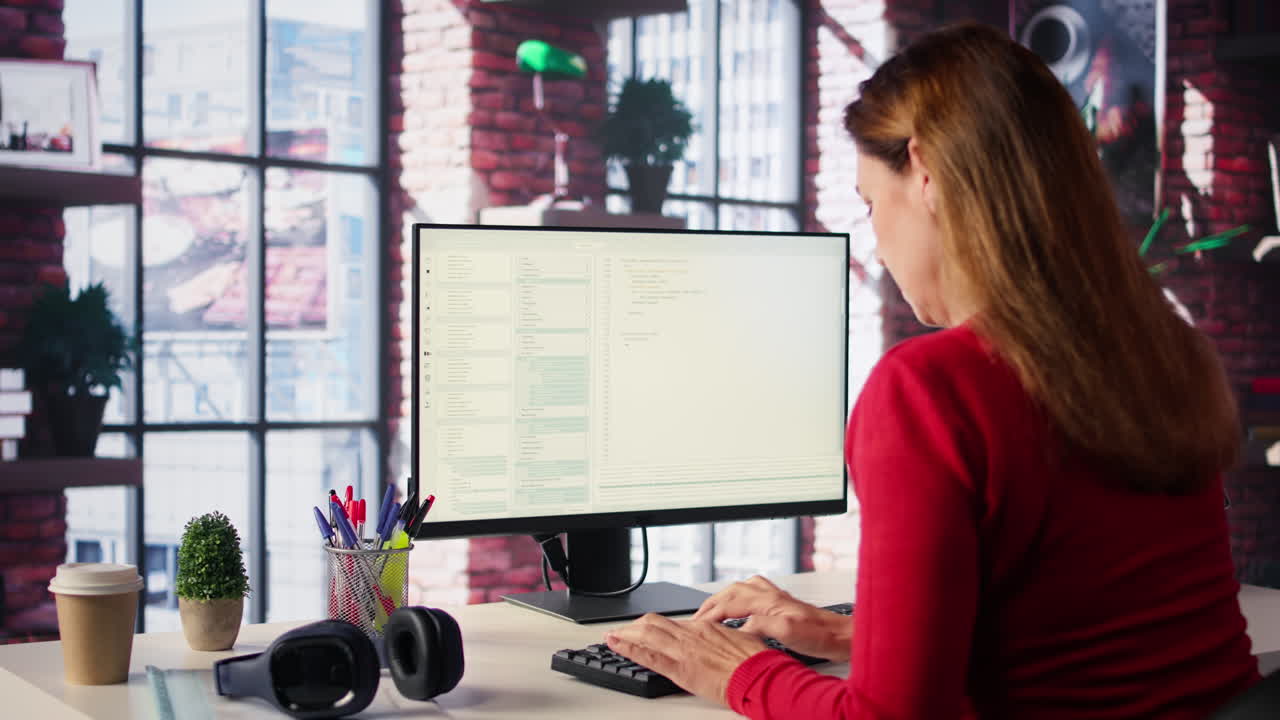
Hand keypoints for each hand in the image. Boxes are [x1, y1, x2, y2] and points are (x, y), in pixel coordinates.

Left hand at [604, 613, 768, 703]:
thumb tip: (723, 638)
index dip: (654, 625)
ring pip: (645, 635)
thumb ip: (724, 637)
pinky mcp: (680, 669)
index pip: (671, 622)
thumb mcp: (740, 640)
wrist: (761, 676)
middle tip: (622, 631)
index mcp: (705, 627)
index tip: (644, 627)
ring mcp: (683, 651)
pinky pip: (648, 656)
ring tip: (612, 636)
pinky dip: (628, 649)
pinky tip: (617, 645)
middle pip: (653, 624)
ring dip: (625, 635)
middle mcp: (691, 634)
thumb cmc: (756, 661)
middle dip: (634, 627)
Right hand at [693, 575, 851, 661]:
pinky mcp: (783, 603)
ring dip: (724, 597)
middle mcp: (771, 595)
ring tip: (713, 608)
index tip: (697, 624)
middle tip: (697, 617)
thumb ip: (762, 625)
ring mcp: (777, 597)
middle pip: (732, 591)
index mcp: (768, 601)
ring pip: (741, 588)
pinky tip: (742, 604)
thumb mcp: (789, 633)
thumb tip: (741, 626)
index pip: (729, 603)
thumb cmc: (821, 636)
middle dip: (712, 603)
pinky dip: (738, 596)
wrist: (842, 635)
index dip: (710, 614)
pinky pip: (752, 592)